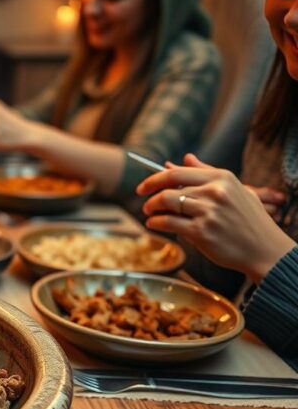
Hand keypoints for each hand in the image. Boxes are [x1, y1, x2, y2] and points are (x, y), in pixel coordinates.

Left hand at [137, 154, 294, 281]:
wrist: (265, 250)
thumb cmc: (248, 220)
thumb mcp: (235, 190)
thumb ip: (207, 173)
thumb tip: (184, 159)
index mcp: (222, 178)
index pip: (177, 173)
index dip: (154, 178)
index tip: (144, 186)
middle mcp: (215, 192)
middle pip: (168, 187)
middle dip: (150, 194)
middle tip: (143, 201)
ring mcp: (208, 212)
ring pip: (166, 203)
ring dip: (151, 208)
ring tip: (149, 213)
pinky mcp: (201, 232)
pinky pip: (168, 223)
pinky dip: (156, 223)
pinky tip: (154, 224)